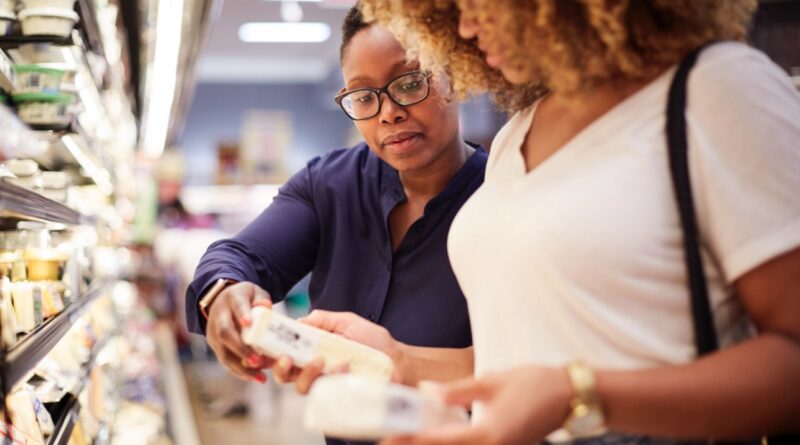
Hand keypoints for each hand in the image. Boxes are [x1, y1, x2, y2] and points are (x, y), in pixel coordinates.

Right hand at [205, 281, 273, 382]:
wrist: (222, 299)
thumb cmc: (245, 297)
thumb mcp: (255, 292)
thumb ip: (262, 299)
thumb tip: (266, 307)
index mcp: (232, 298)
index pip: (237, 306)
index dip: (242, 315)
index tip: (248, 323)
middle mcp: (219, 315)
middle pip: (226, 333)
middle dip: (241, 349)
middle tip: (258, 361)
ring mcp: (213, 331)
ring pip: (223, 351)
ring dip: (241, 366)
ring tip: (259, 376)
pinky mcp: (214, 344)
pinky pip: (224, 359)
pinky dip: (238, 370)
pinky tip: (253, 377)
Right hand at [270, 310, 404, 393]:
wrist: (398, 360)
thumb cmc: (374, 340)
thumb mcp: (348, 321)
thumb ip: (323, 319)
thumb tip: (299, 321)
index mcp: (313, 350)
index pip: (285, 353)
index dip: (271, 352)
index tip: (267, 344)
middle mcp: (316, 369)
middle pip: (285, 375)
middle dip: (280, 368)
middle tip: (286, 358)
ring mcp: (327, 384)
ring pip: (301, 387)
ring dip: (306, 373)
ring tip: (321, 361)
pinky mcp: (340, 396)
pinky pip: (327, 392)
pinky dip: (334, 376)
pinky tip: (346, 365)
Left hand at [381, 365, 572, 444]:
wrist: (570, 397)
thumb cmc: (533, 384)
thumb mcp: (491, 381)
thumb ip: (456, 390)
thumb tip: (425, 392)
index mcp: (487, 434)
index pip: (438, 441)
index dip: (410, 440)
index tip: (387, 438)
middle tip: (389, 440)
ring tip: (408, 437)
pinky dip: (451, 444)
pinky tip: (437, 436)